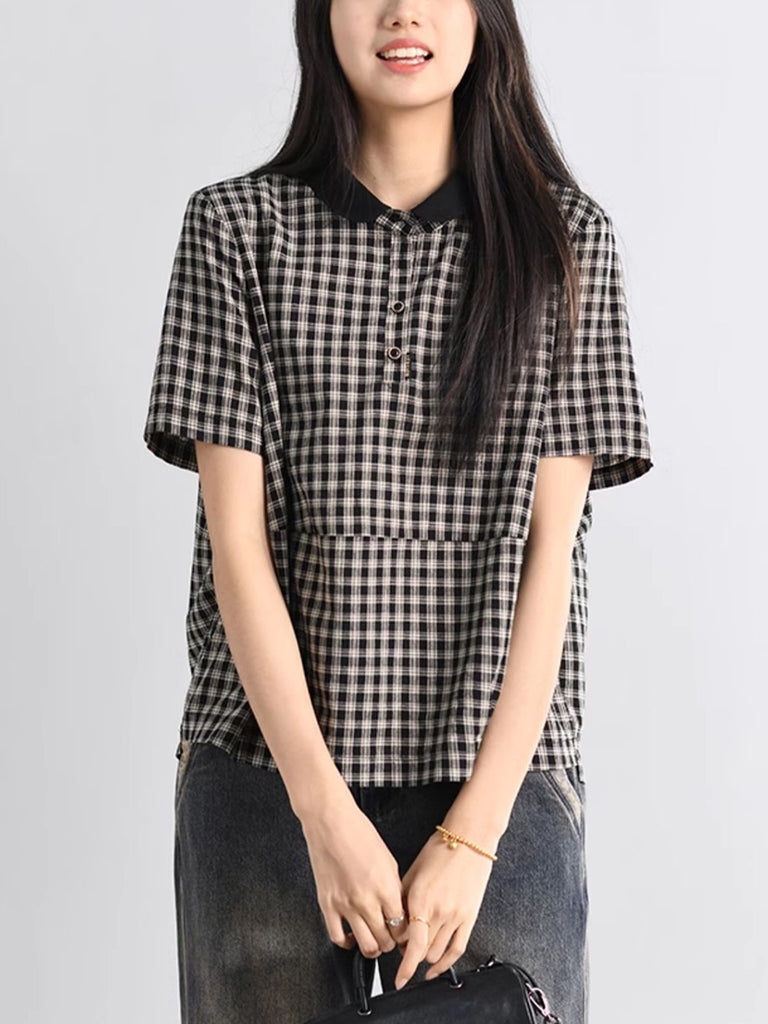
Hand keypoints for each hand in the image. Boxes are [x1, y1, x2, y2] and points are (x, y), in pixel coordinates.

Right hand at [299, 788, 409, 957]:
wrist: (331, 822)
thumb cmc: (359, 833)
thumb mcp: (388, 860)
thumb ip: (394, 888)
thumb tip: (398, 909)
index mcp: (386, 887)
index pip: (403, 927)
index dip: (406, 934)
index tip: (405, 933)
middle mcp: (367, 900)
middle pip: (385, 940)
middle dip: (391, 943)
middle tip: (390, 939)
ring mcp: (346, 904)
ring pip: (365, 945)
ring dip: (373, 948)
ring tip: (374, 942)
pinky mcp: (327, 905)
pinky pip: (337, 938)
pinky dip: (346, 943)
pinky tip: (351, 937)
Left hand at [394, 828, 496, 989]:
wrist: (468, 840)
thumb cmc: (439, 850)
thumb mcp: (412, 872)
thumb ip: (402, 900)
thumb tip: (394, 922)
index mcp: (420, 899)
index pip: (407, 944)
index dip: (397, 954)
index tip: (392, 960)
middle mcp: (438, 911)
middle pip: (419, 951)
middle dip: (408, 953)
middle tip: (403, 947)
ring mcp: (456, 916)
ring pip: (436, 954)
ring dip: (424, 957)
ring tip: (418, 949)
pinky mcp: (469, 918)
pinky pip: (457, 950)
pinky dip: (444, 965)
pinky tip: (435, 970)